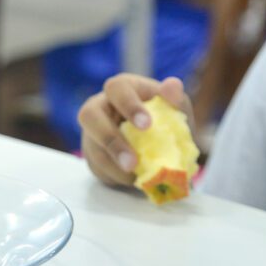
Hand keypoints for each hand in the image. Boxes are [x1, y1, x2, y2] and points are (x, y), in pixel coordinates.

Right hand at [77, 74, 192, 186]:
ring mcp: (93, 130)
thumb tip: (173, 86)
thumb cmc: (166, 118)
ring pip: (92, 145)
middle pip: (89, 115)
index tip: (147, 125)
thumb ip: (175, 97)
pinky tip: (131, 179)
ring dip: (113, 164)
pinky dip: (114, 175)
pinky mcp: (92, 153)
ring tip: (135, 175)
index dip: (128, 105)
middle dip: (111, 140)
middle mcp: (101, 105)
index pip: (117, 88)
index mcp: (123, 88)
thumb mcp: (176, 107)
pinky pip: (96, 165)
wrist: (161, 142)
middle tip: (133, 161)